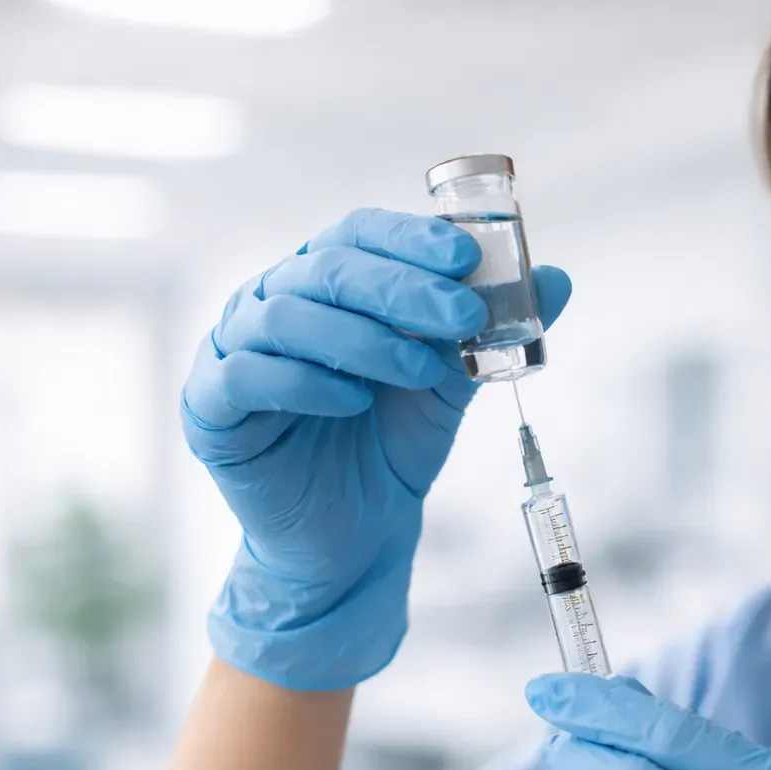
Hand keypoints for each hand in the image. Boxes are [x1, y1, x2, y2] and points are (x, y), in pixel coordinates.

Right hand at [183, 209, 571, 689]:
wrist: (356, 536)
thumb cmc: (392, 445)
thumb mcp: (450, 384)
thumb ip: (490, 331)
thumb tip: (559, 280)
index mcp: (327, 283)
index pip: (361, 233)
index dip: (412, 238)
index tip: (470, 257)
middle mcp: (273, 301)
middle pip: (329, 268)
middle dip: (403, 287)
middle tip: (464, 315)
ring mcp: (234, 350)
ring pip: (287, 315)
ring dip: (362, 336)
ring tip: (420, 369)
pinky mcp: (211, 408)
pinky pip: (245, 376)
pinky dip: (303, 382)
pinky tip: (353, 401)